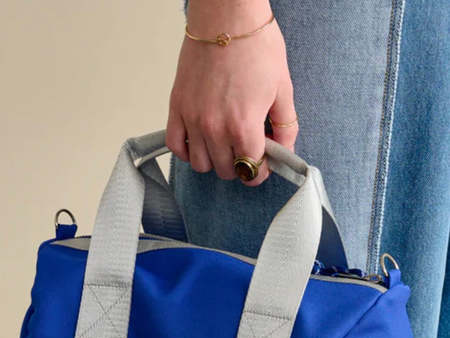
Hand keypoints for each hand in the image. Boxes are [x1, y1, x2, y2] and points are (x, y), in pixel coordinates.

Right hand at [165, 0, 297, 186]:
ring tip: (224, 144)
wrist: (227, 16)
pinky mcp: (177, 107)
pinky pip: (176, 146)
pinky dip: (188, 150)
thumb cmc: (257, 47)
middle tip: (245, 148)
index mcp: (244, 127)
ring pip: (201, 165)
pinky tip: (200, 140)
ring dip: (214, 160)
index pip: (251, 171)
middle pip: (226, 171)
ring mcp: (193, 120)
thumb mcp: (283, 89)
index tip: (262, 163)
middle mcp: (216, 129)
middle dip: (239, 166)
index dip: (260, 172)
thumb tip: (285, 152)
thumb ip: (285, 127)